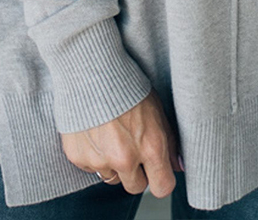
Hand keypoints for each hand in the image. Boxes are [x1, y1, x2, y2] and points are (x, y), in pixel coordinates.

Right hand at [60, 89, 183, 198]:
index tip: (157, 171)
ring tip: (112, 136)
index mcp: (150, 147)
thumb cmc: (127, 86)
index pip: (162, 187)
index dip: (161, 179)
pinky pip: (90, 167)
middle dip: (136, 173)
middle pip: (135, 186)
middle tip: (132, 148)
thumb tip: (177, 166)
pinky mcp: (79, 158)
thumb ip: (169, 141)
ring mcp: (100, 160)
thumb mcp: (157, 109)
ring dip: (114, 165)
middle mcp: (125, 159)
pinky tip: (95, 132)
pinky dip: (93, 155)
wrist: (92, 71)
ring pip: (112, 178)